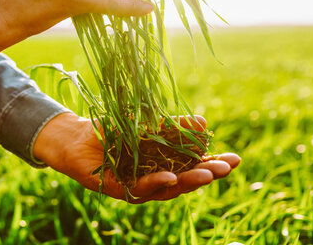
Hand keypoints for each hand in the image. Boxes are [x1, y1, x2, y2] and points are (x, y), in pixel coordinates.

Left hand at [33, 112, 240, 202]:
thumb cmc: (112, 129)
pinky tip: (170, 177)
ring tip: (206, 174)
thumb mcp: (147, 123)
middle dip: (207, 175)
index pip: (194, 168)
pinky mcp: (119, 190)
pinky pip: (140, 188)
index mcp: (165, 165)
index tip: (235, 158)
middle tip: (226, 168)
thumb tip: (203, 122)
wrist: (77, 135)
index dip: (214, 164)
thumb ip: (172, 126)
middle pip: (185, 182)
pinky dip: (155, 182)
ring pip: (167, 189)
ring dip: (187, 182)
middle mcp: (154, 180)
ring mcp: (137, 187)